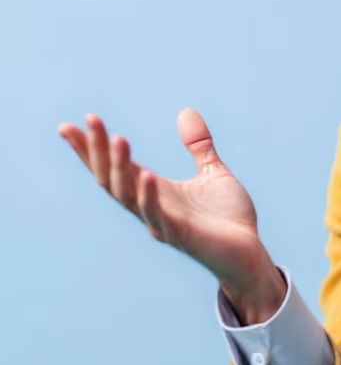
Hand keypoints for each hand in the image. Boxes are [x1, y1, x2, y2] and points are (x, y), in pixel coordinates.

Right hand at [58, 109, 285, 322]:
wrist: (248, 252)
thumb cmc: (227, 217)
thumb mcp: (213, 172)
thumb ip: (198, 145)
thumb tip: (186, 112)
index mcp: (154, 190)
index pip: (113, 167)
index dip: (91, 149)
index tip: (68, 126)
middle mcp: (150, 206)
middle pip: (111, 178)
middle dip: (97, 151)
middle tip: (90, 121)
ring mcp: (161, 222)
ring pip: (127, 195)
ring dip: (121, 168)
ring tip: (117, 139)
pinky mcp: (180, 235)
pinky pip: (157, 215)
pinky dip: (149, 195)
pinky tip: (146, 174)